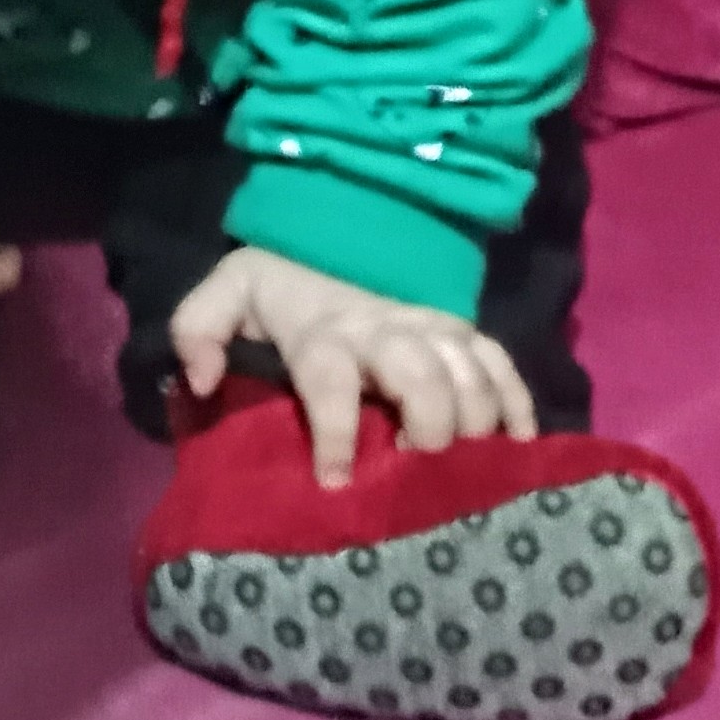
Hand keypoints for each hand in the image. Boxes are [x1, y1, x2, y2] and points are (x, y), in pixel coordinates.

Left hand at [171, 245, 536, 490]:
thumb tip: (203, 380)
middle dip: (428, 426)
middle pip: (422, 373)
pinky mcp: (462, 334)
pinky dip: (518, 404)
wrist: (325, 237)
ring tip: (468, 470)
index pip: (330, 377)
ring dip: (476, 420)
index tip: (335, 482)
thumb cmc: (276, 291)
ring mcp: (431, 329)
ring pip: (470, 369)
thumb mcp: (226, 296)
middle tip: (418, 472)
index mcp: (323, 331)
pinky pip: (502, 364)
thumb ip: (199, 327)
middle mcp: (384, 329)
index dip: (336, 429)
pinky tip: (520, 449)